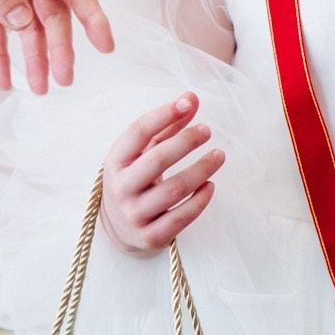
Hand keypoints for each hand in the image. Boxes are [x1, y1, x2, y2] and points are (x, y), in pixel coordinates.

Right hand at [100, 95, 224, 255]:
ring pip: (174, 189)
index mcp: (115, 161)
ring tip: (219, 155)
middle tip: (207, 130)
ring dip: (201, 169)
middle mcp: (121, 188)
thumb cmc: (136, 180)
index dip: (164, 114)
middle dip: (186, 141)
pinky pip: (181, 217)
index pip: (139, 132)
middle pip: (157, 159)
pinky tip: (211, 186)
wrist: (119, 229)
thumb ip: (166, 127)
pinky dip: (199, 201)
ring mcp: (134, 214)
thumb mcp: (142, 154)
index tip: (189, 102)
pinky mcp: (150, 236)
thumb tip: (191, 98)